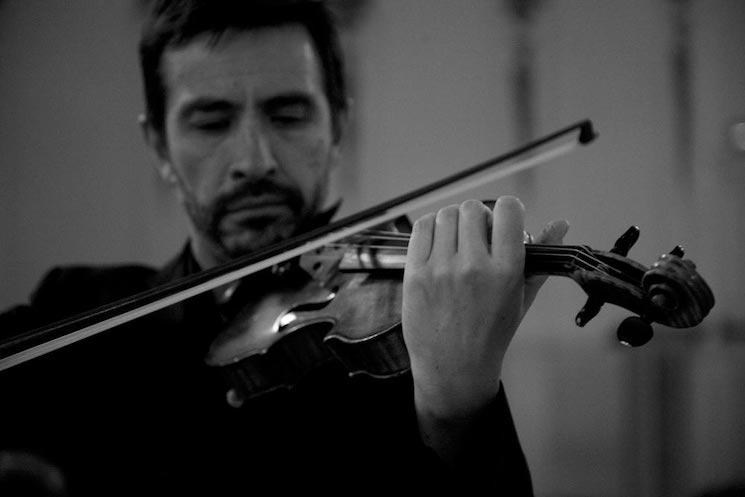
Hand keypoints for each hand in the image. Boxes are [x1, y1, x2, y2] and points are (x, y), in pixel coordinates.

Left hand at [402, 196, 567, 419]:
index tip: (503, 223)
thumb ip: (541, 258)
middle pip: (473, 209)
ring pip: (446, 214)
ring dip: (454, 222)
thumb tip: (562, 223)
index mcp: (506, 271)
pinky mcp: (415, 274)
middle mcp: (474, 267)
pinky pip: (421, 228)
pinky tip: (438, 245)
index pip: (508, 210)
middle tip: (478, 238)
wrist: (454, 369)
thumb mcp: (523, 298)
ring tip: (457, 243)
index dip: (507, 210)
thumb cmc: (491, 334)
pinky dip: (431, 228)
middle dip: (478, 218)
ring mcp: (441, 270)